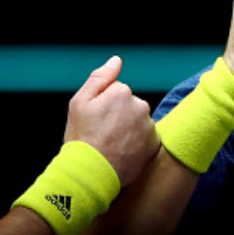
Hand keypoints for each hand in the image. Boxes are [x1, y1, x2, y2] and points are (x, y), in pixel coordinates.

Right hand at [64, 56, 158, 186]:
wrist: (91, 174)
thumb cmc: (82, 138)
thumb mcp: (80, 102)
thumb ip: (100, 77)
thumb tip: (116, 60)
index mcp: (122, 92)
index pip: (116, 91)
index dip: (103, 105)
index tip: (95, 120)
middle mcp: (140, 106)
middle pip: (129, 105)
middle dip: (118, 115)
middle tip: (102, 133)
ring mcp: (149, 127)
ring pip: (138, 121)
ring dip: (128, 129)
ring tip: (112, 145)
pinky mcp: (154, 145)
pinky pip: (145, 137)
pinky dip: (136, 143)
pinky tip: (122, 152)